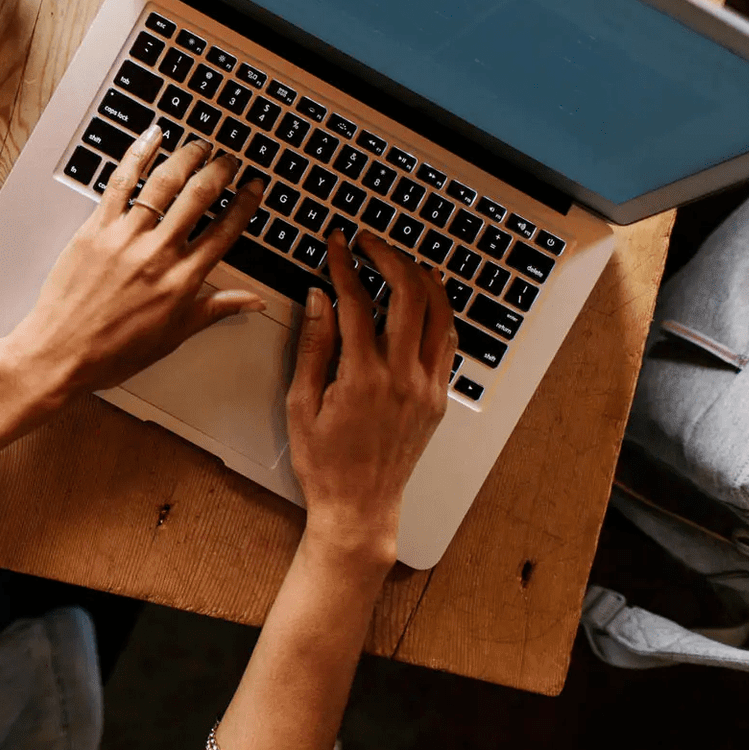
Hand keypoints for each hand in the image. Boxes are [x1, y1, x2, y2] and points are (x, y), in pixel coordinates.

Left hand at [1, 130, 266, 401]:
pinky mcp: (95, 228)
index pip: (225, 232)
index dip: (245, 205)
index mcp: (182, 281)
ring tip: (200, 146)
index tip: (254, 188)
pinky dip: (138, 154)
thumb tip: (252, 301)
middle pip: (199, 197)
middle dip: (220, 171)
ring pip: (164, 182)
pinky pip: (121, 182)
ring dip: (187, 156)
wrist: (61, 353)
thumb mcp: (173, 335)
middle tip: (229, 159)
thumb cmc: (113, 351)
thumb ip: (215, 309)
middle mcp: (158, 254)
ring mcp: (125, 237)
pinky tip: (152, 137)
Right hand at [286, 230, 455, 562]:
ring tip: (401, 260)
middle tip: (368, 242)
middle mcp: (402, 379)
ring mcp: (426, 388)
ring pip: (437, 313)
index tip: (336, 245)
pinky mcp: (438, 398)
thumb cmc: (324, 463)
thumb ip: (313, 346)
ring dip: (421, 278)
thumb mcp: (301, 404)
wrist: (359, 507)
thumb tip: (318, 298)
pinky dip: (438, 312)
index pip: (356, 303)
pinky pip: (447, 342)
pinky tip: (426, 298)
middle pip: (407, 296)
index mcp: (362, 379)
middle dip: (388, 258)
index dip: (344, 266)